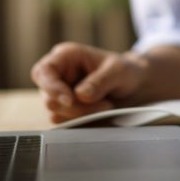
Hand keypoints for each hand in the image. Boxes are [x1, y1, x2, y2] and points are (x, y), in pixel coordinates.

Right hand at [30, 42, 146, 123]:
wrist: (136, 86)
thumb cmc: (126, 71)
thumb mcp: (118, 71)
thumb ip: (100, 81)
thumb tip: (79, 95)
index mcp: (66, 56)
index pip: (43, 72)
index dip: (51, 88)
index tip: (70, 99)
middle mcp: (59, 75)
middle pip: (50, 99)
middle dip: (76, 107)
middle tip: (105, 105)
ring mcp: (61, 95)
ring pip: (58, 114)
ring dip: (83, 115)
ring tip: (107, 106)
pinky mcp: (68, 111)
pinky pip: (67, 123)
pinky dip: (84, 122)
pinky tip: (100, 114)